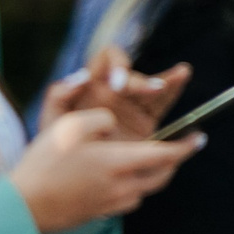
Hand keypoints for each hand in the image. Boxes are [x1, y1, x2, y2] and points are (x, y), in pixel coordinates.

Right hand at [11, 108, 201, 233]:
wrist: (25, 208)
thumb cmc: (45, 164)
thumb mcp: (69, 125)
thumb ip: (99, 119)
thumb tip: (112, 124)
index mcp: (121, 162)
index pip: (166, 155)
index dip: (186, 146)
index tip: (200, 137)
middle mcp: (125, 186)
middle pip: (162, 175)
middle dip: (173, 162)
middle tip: (176, 149)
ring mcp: (113, 203)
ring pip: (145, 188)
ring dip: (150, 174)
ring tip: (141, 161)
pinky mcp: (101, 213)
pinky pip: (127, 198)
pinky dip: (131, 186)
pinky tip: (113, 178)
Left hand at [39, 48, 194, 140]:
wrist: (69, 174)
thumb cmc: (55, 143)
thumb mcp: (51, 119)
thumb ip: (59, 95)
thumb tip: (84, 76)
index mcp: (91, 84)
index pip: (108, 59)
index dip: (117, 65)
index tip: (117, 84)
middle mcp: (113, 91)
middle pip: (134, 75)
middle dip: (141, 82)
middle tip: (150, 90)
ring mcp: (131, 106)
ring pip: (153, 87)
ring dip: (167, 80)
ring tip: (182, 72)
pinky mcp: (144, 122)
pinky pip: (161, 104)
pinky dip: (173, 91)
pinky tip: (182, 79)